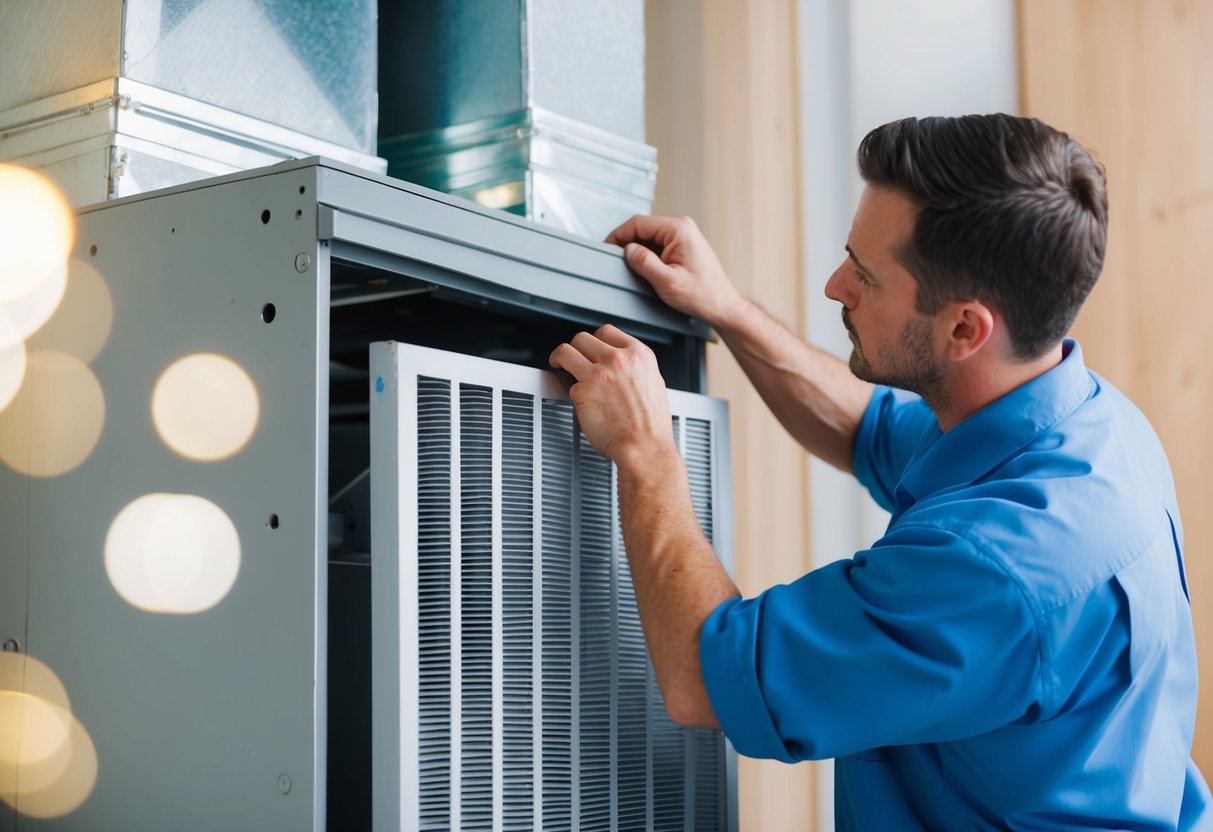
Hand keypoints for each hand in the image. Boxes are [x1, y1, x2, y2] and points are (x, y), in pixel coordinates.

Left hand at [548, 324, 676, 468]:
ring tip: (559, 365)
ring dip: (560, 358)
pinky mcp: (582, 391)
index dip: (595, 340)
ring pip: (566, 351)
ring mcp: (599, 374)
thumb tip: (621, 366)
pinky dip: (568, 389)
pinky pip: (566, 383)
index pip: (607, 332)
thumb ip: (635, 369)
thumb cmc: (651, 425)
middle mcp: (618, 360)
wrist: (645, 447)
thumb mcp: (653, 384)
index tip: (590, 348)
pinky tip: (573, 395)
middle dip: (577, 349)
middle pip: (583, 338)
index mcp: (638, 355)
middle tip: (574, 359)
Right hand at [606, 215, 741, 329]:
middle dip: (628, 245)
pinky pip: (657, 246)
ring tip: (634, 271)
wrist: (722, 305)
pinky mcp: (682, 246)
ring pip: (649, 238)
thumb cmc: (702, 295)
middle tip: (616, 263)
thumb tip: (627, 250)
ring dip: (638, 252)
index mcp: (678, 229)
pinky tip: (646, 272)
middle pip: (642, 229)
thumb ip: (644, 263)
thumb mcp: (667, 282)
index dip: (618, 235)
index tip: (606, 249)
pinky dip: (647, 257)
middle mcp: (682, 227)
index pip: (638, 223)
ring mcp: (683, 235)